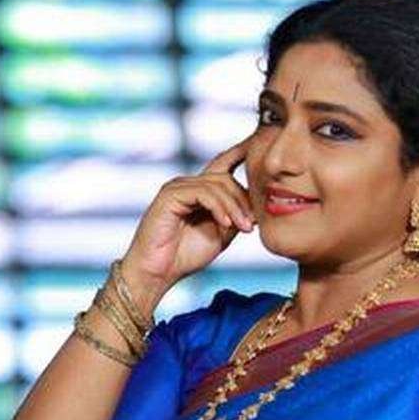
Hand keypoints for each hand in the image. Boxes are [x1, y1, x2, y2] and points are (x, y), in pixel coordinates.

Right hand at [121, 136, 256, 296]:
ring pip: (216, 185)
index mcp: (199, 191)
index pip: (223, 163)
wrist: (158, 273)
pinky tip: (226, 223)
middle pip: (225, 177)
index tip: (260, 146)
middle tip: (252, 224)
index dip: (240, 152)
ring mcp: (177, 187)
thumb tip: (259, 206)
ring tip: (243, 228)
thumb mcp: (221, 235)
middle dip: (243, 199)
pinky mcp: (170, 195)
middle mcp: (187, 184)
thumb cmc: (185, 256)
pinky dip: (218, 207)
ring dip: (234, 207)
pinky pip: (202, 193)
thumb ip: (236, 216)